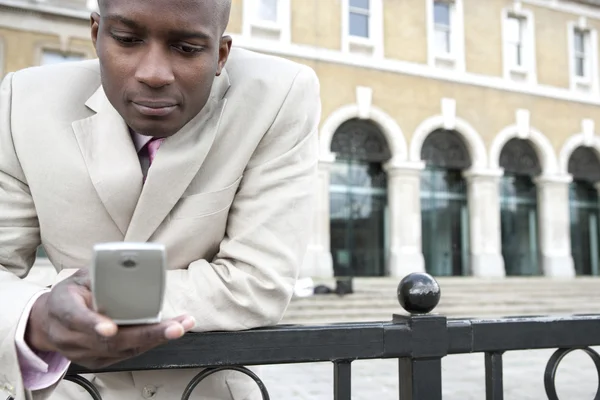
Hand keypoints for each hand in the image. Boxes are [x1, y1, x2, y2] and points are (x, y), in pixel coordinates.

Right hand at [25, 269, 194, 369]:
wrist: (48, 323)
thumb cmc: (69, 295)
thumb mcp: (77, 278)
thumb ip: (99, 274)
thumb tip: (128, 262)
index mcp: (62, 309)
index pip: (76, 318)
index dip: (93, 324)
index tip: (110, 329)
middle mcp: (70, 336)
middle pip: (109, 342)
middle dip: (146, 334)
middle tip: (175, 327)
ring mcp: (83, 353)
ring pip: (122, 350)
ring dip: (156, 339)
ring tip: (182, 325)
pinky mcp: (97, 361)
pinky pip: (126, 355)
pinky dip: (149, 343)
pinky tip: (168, 333)